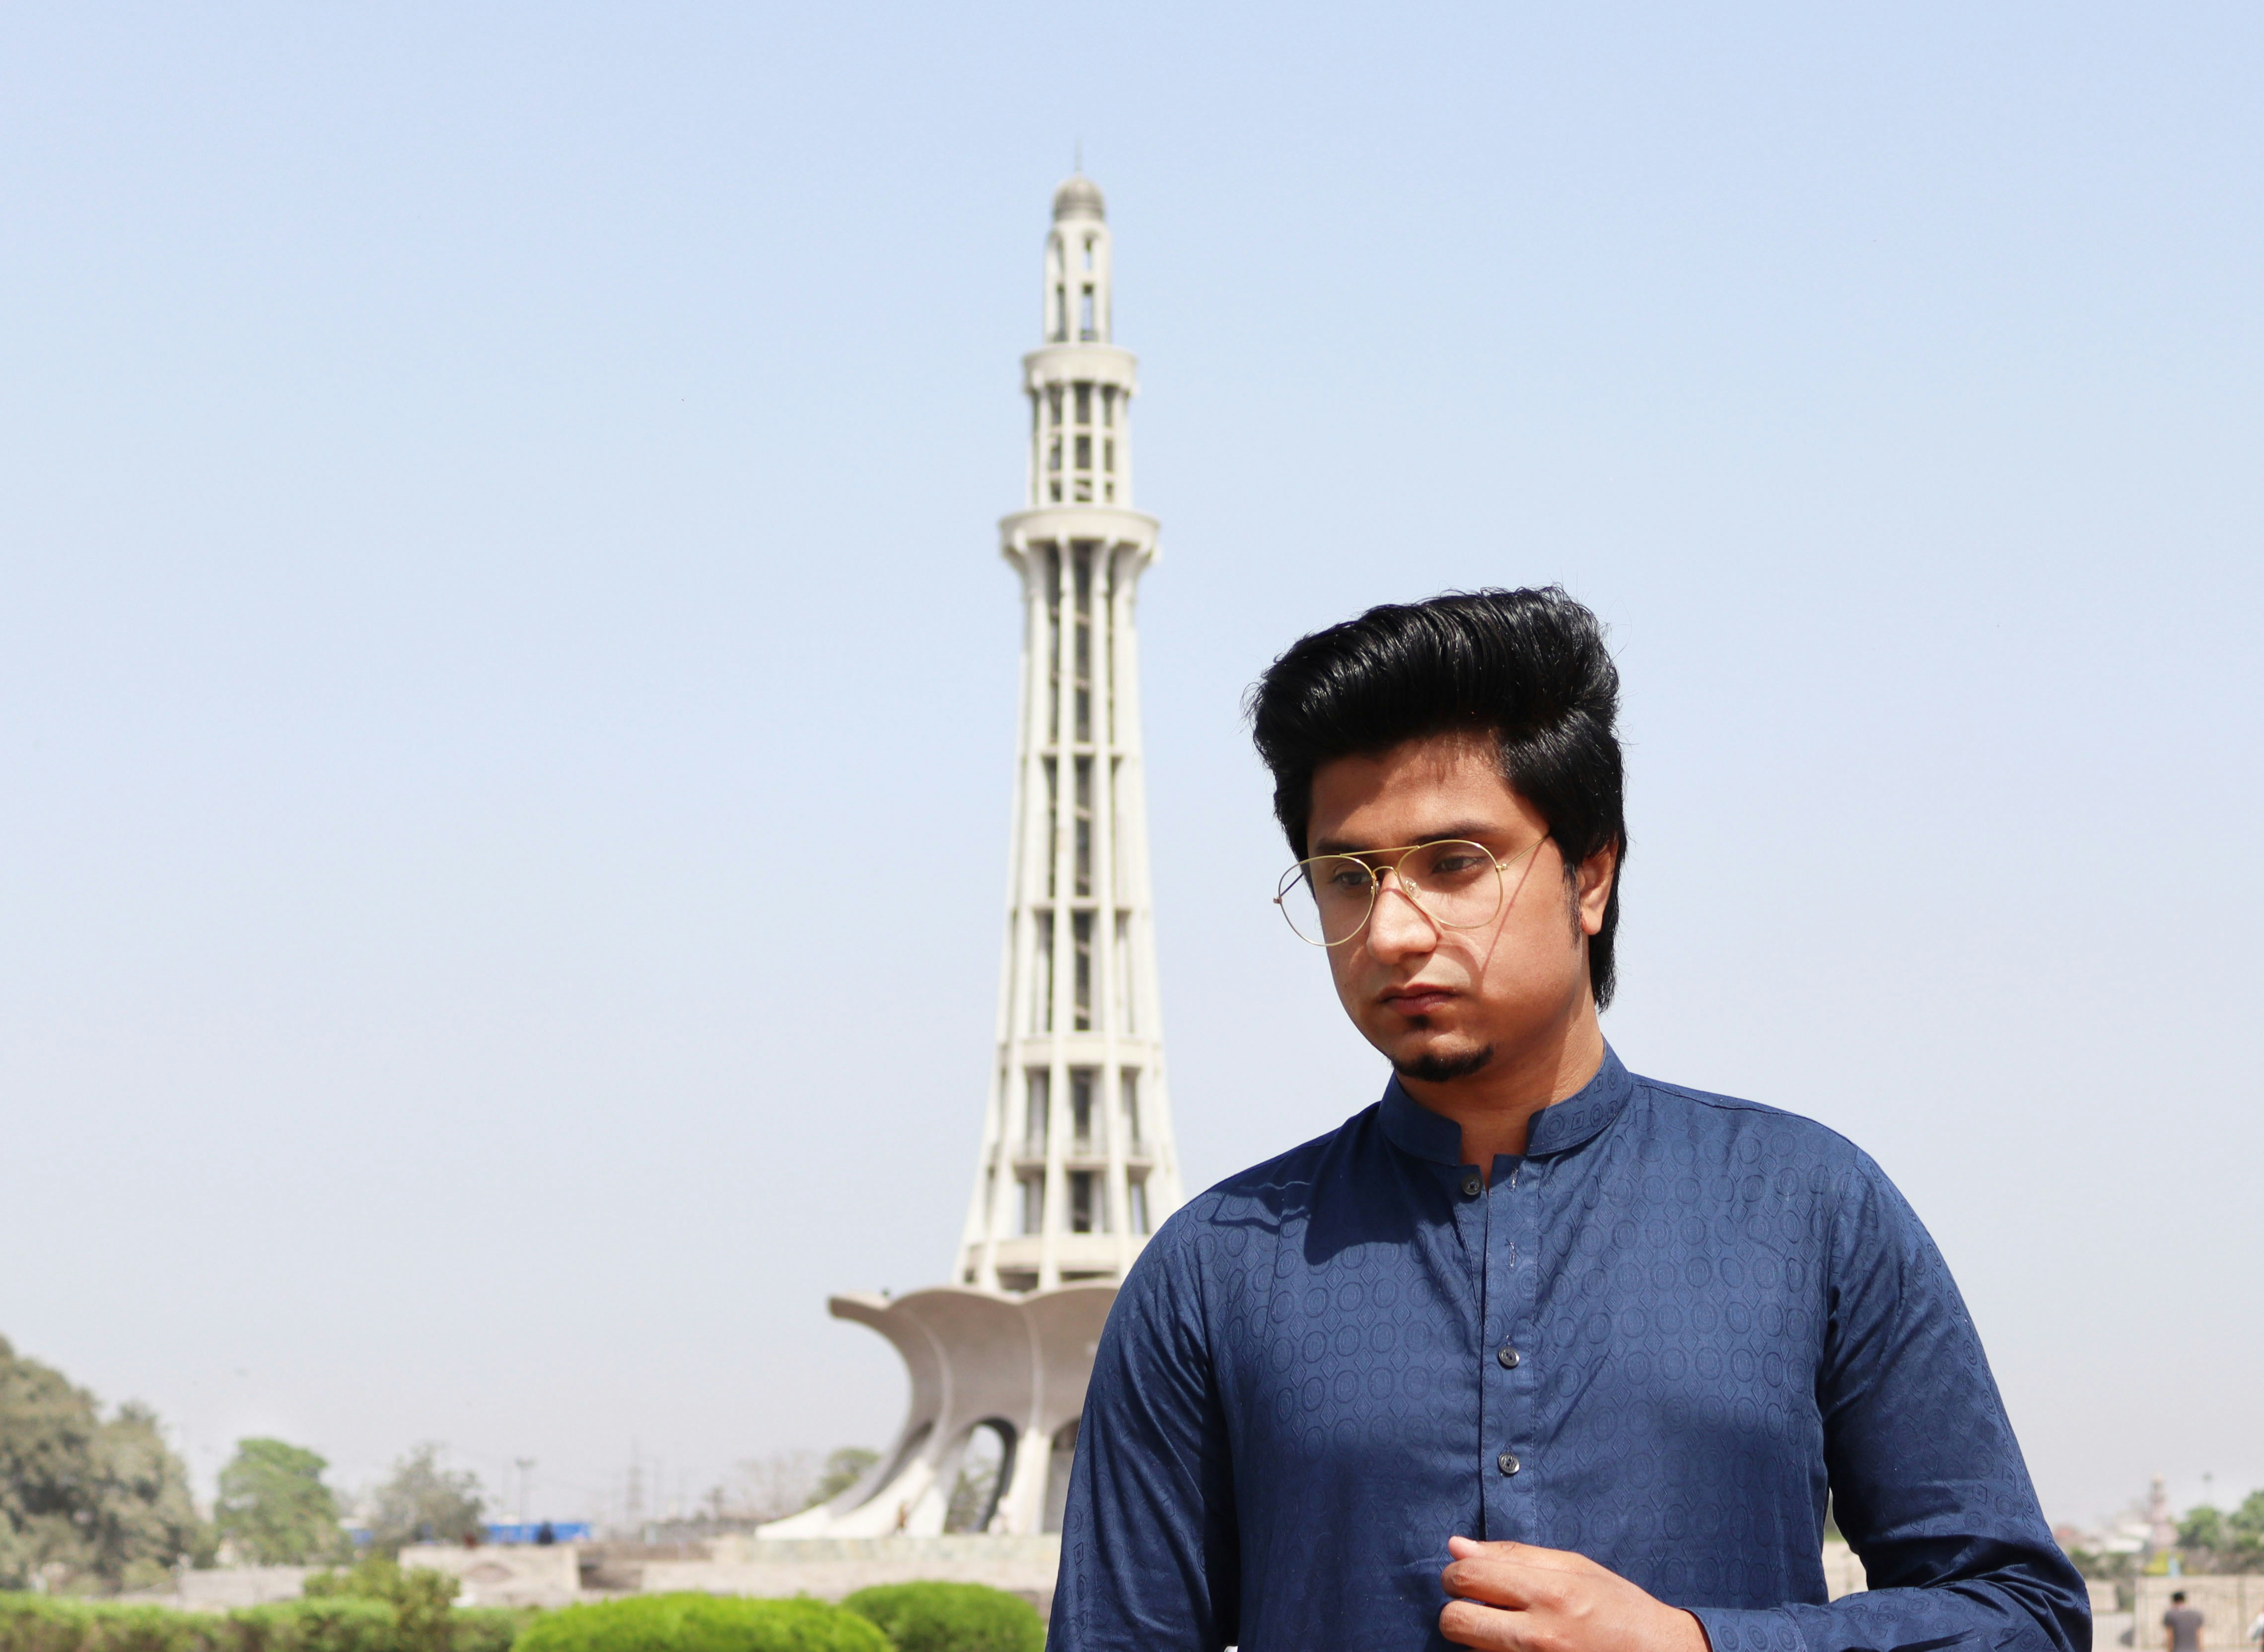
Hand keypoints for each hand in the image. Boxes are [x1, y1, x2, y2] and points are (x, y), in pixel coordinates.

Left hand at [1439, 1536, 1710, 1651]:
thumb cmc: (1618, 1609)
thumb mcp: (1575, 1567)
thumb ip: (1513, 1556)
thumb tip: (1456, 1546)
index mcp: (1550, 1593)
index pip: (1468, 1577)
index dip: (1456, 1575)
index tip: (1466, 1579)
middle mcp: (1538, 1636)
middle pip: (1455, 1622)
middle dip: (1457, 1611)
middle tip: (1479, 1607)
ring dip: (1478, 1642)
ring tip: (1509, 1633)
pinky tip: (1516, 1651)